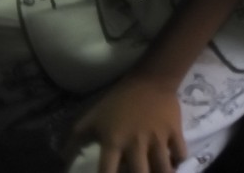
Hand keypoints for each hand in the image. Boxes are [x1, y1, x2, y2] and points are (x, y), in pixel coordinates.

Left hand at [66, 74, 184, 172]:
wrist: (151, 79)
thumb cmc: (118, 101)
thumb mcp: (91, 118)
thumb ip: (75, 140)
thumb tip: (64, 159)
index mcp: (113, 142)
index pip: (107, 172)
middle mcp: (136, 144)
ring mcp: (158, 138)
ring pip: (163, 168)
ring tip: (155, 172)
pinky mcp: (175, 131)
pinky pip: (180, 153)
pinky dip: (177, 161)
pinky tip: (171, 162)